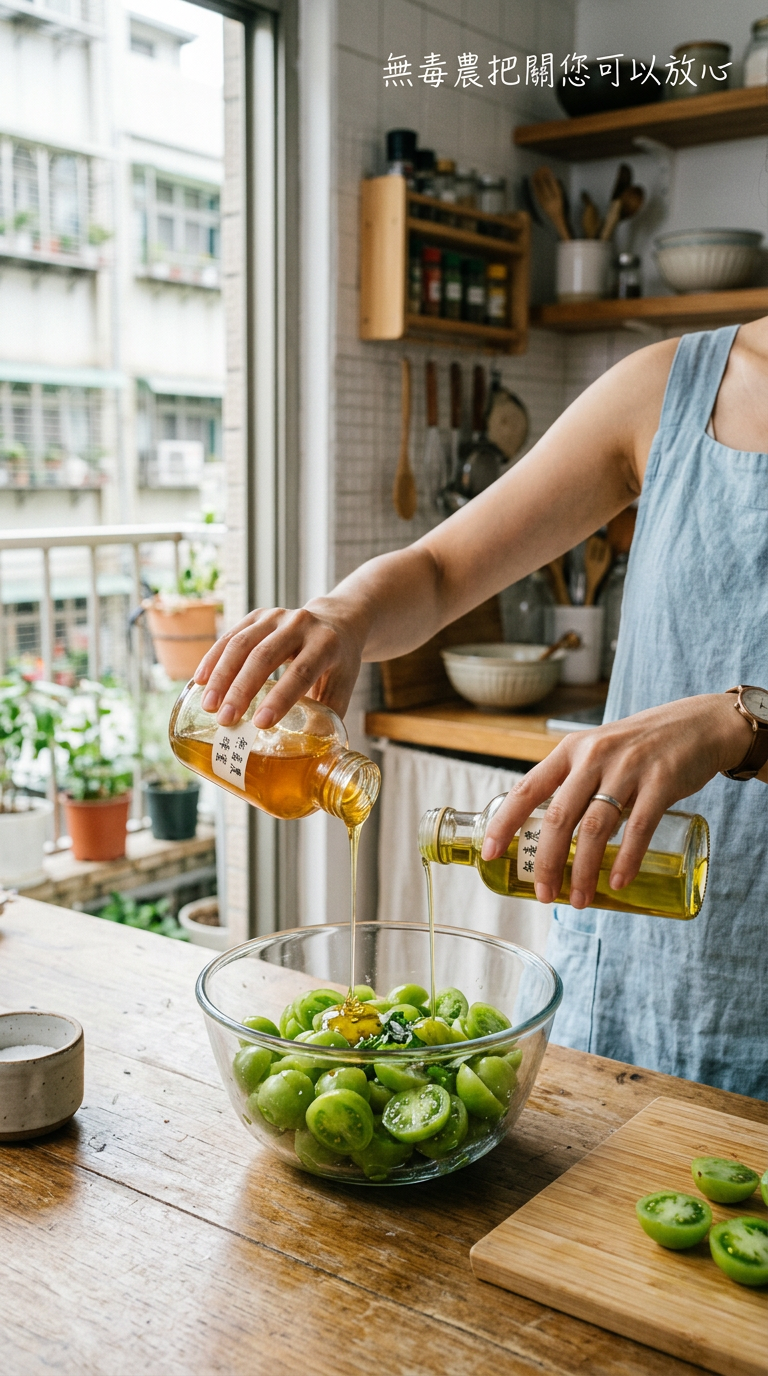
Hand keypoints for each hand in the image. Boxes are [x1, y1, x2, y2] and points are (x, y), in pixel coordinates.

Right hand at [193, 603, 363, 727]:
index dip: (280, 698)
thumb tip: (308, 762)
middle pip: (265, 656)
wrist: (336, 623)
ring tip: (208, 706)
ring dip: (221, 676)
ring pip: (242, 643)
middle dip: (241, 689)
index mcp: (326, 644)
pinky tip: (200, 680)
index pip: (300, 671)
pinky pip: (230, 636)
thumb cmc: (338, 665)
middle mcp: (301, 624)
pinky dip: (213, 658)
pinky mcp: (258, 616)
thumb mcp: (342, 688)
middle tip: (225, 721)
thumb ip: (327, 719)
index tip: (260, 724)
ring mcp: (276, 616)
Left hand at [481, 694, 753, 907]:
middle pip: (559, 817)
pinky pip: (639, 827)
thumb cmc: (640, 747)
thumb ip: (574, 784)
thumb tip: (546, 834)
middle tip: (543, 895)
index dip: (505, 822)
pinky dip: (626, 859)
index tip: (491, 853)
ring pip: (595, 828)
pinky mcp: (662, 781)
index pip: (528, 788)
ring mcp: (629, 768)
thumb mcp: (597, 751)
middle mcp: (594, 756)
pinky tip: (617, 882)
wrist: (698, 724)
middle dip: (547, 862)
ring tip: (579, 900)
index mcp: (570, 750)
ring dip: (583, 870)